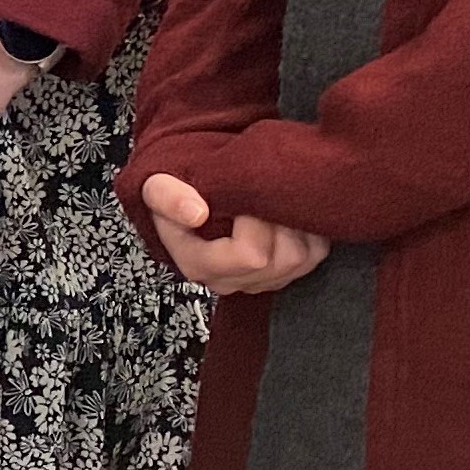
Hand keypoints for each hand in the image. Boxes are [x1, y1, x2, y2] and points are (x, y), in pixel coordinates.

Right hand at [142, 173, 330, 294]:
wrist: (182, 199)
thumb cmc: (172, 192)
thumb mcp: (156, 187)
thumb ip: (168, 197)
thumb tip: (196, 212)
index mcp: (199, 265)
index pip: (249, 256)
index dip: (257, 223)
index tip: (245, 194)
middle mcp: (230, 281)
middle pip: (281, 260)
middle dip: (280, 220)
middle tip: (265, 191)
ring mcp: (258, 282)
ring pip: (301, 260)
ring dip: (296, 224)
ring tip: (275, 199)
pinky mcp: (281, 275)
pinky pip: (313, 257)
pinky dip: (309, 231)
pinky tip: (288, 212)